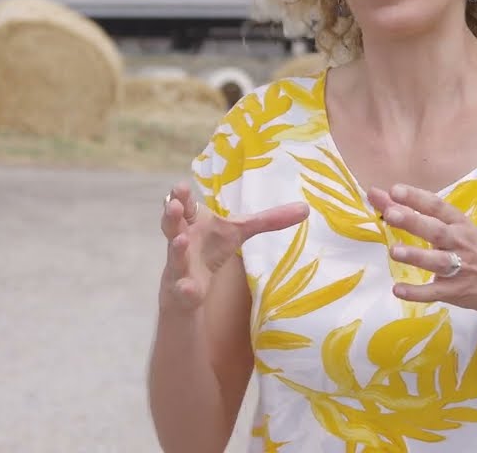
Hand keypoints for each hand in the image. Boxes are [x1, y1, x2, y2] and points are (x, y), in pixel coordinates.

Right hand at [159, 181, 308, 313]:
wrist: (189, 284)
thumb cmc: (211, 248)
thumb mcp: (240, 232)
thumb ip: (268, 220)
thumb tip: (306, 208)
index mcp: (192, 221)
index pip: (184, 204)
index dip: (181, 196)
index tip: (181, 186)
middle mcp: (181, 238)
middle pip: (172, 223)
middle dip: (171, 213)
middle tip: (173, 203)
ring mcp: (178, 264)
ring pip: (173, 254)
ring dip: (176, 247)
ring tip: (181, 241)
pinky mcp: (181, 288)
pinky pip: (181, 288)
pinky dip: (184, 288)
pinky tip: (188, 289)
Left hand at [367, 184, 476, 321]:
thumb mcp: (458, 229)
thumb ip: (419, 214)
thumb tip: (383, 196)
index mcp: (460, 224)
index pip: (438, 206)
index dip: (417, 198)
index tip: (395, 190)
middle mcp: (460, 243)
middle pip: (436, 231)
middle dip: (414, 222)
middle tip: (390, 214)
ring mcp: (460, 268)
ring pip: (436, 261)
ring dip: (416, 255)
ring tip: (394, 251)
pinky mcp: (456, 291)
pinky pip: (435, 292)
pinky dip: (416, 293)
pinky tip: (398, 290)